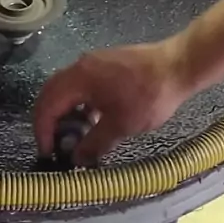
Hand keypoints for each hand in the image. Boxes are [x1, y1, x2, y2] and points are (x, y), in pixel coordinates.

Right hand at [33, 37, 189, 164]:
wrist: (180, 66)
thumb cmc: (149, 96)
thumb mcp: (121, 126)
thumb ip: (94, 143)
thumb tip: (76, 158)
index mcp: (78, 78)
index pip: (47, 105)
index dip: (43, 131)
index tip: (48, 152)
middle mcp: (80, 66)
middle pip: (51, 94)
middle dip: (48, 121)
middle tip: (53, 145)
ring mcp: (93, 63)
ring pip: (67, 89)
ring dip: (65, 113)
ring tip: (73, 137)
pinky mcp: (106, 65)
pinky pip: (82, 86)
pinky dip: (79, 104)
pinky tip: (92, 120)